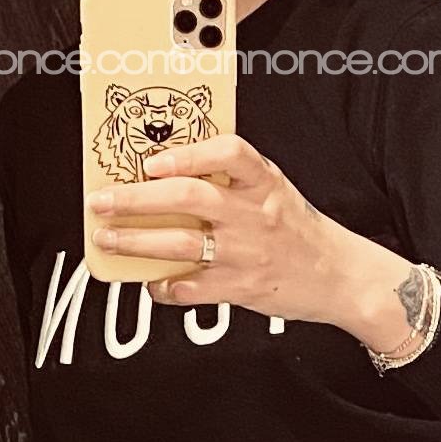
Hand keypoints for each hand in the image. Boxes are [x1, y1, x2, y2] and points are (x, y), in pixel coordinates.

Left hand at [85, 133, 407, 329]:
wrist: (338, 275)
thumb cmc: (299, 228)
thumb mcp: (275, 189)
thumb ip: (233, 177)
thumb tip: (170, 167)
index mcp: (265, 182)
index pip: (230, 153)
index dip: (187, 154)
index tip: (153, 160)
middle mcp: (254, 214)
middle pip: (189, 197)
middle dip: (137, 198)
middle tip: (103, 199)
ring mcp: (246, 252)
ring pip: (181, 243)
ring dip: (135, 241)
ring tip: (106, 238)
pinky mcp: (240, 288)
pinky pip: (192, 288)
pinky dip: (164, 286)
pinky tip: (150, 282)